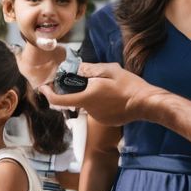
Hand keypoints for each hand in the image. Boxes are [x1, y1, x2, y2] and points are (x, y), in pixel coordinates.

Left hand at [41, 62, 156, 126]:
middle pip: (76, 98)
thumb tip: (77, 69)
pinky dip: (100, 101)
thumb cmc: (129, 85)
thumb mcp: (109, 70)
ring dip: (91, 94)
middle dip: (78, 88)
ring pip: (88, 103)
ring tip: (107, 85)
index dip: (48, 93)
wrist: (146, 103)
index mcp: (87, 97)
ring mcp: (98, 117)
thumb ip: (91, 69)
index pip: (59, 100)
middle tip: (88, 77)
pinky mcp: (106, 121)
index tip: (44, 87)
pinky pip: (97, 109)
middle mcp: (89, 110)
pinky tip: (113, 95)